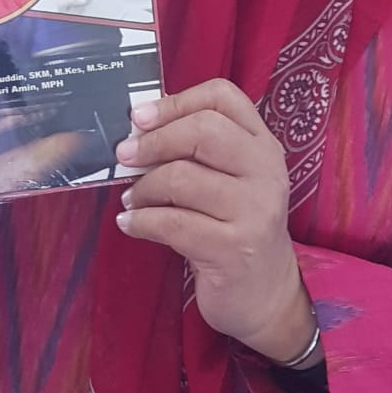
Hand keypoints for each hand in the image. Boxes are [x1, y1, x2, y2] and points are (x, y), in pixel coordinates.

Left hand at [114, 79, 318, 364]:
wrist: (266, 294)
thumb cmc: (235, 226)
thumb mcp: (230, 179)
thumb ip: (197, 149)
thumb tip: (137, 125)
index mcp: (262, 144)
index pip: (223, 98)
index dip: (176, 101)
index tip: (140, 117)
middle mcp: (266, 171)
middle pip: (203, 131)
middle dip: (154, 141)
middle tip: (125, 155)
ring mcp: (255, 211)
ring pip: (182, 178)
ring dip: (143, 187)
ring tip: (130, 198)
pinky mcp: (234, 249)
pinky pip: (173, 223)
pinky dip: (141, 221)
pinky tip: (130, 223)